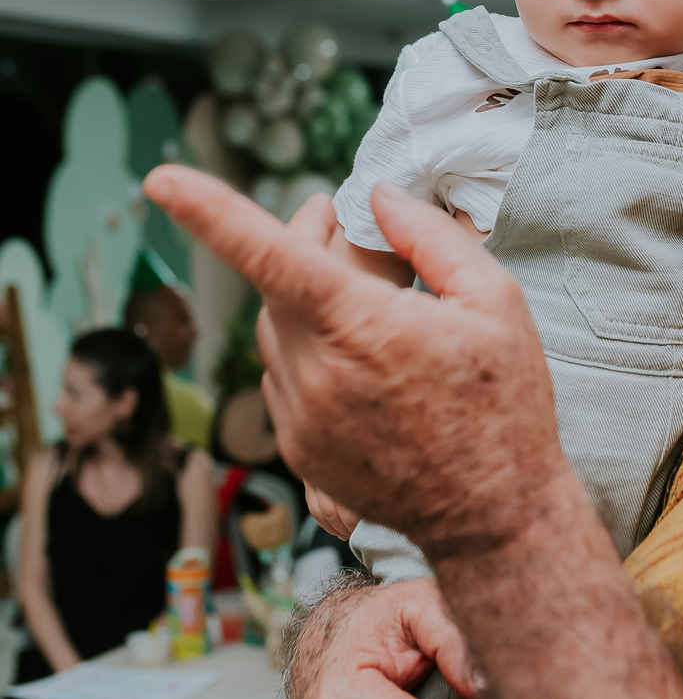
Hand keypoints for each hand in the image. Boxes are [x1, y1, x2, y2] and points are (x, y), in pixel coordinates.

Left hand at [141, 167, 561, 559]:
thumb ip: (430, 237)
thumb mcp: (494, 302)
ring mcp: (301, 419)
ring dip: (303, 302)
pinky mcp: (299, 452)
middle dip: (297, 243)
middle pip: (273, 284)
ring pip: (273, 333)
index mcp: (361, 327)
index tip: (163, 181)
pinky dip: (309, 354)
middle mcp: (317, 375)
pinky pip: (283, 380)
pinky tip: (359, 361)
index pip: (270, 257)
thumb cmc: (504, 405)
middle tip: (337, 222)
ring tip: (361, 300)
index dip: (210, 212)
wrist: (494, 517)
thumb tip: (378, 198)